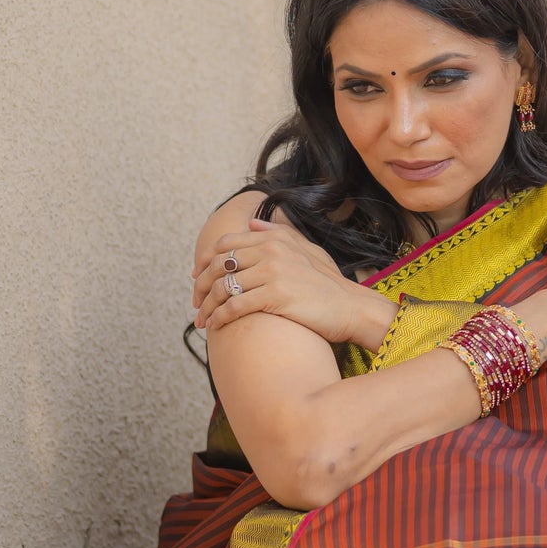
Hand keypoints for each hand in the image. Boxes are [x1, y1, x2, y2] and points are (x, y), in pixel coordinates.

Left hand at [193, 215, 396, 348]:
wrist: (351, 308)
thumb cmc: (329, 283)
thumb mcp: (307, 249)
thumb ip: (277, 233)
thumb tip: (251, 221)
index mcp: (275, 238)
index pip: (226, 243)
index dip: (205, 260)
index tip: (196, 276)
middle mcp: (272, 250)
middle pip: (219, 265)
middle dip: (201, 285)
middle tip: (195, 302)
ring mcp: (273, 272)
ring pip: (224, 287)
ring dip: (207, 306)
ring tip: (202, 320)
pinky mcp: (275, 296)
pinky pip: (235, 306)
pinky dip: (220, 317)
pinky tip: (215, 326)